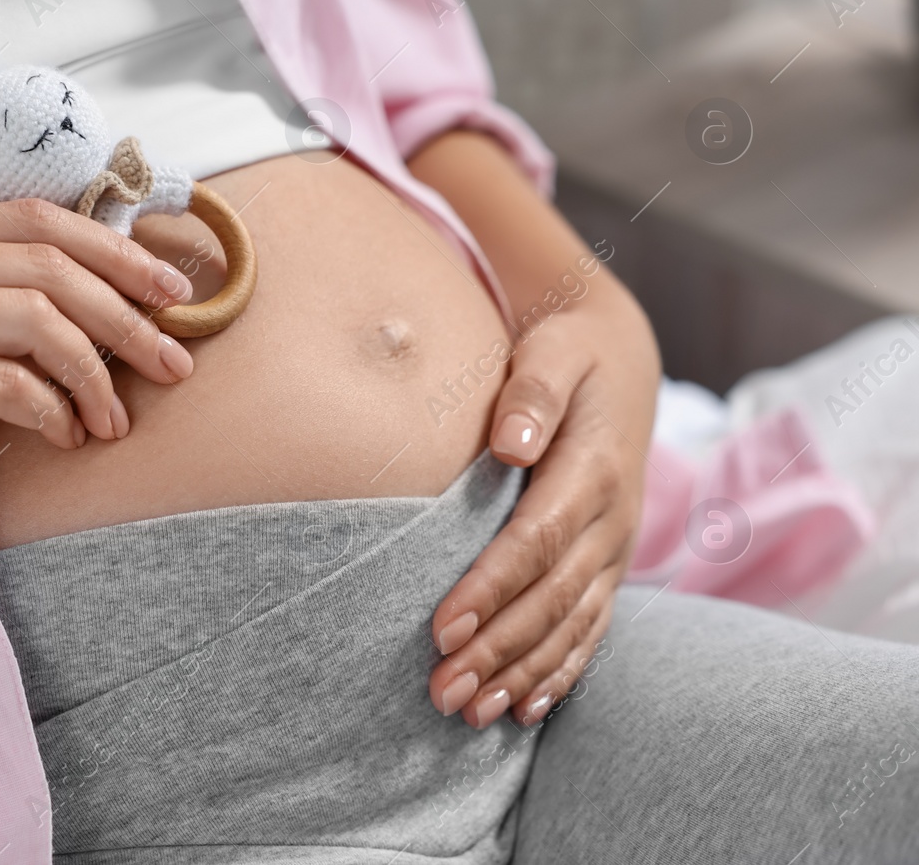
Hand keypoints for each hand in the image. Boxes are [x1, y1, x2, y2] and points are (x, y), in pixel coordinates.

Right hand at [0, 198, 195, 569]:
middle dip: (128, 312)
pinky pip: (9, 381)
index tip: (172, 289)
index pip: (35, 219)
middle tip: (175, 360)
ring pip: (38, 316)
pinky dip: (54, 410)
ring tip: (114, 421)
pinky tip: (65, 438)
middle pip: (49, 262)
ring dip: (97, 372)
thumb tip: (100, 314)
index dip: (115, 248)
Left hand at [427, 280, 658, 729]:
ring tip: (470, 713)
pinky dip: (561, 672)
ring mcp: (615, 549)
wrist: (623, 360)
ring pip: (572, 625)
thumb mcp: (553, 350)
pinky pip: (591, 628)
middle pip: (551, 598)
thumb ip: (531, 392)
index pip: (536, 542)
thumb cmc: (568, 352)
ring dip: (522, 673)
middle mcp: (612, 521)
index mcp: (593, 471)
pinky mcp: (610, 565)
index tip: (442, 628)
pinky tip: (525, 710)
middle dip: (496, 649)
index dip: (490, 588)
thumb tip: (510, 441)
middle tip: (441, 692)